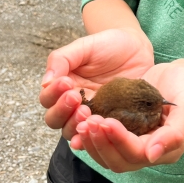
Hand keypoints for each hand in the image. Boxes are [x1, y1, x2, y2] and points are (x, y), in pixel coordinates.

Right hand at [39, 28, 153, 138]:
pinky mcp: (109, 121)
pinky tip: (96, 130)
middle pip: (55, 119)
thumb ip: (62, 59)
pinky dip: (92, 138)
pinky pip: (96, 135)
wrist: (137, 48)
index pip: (47, 98)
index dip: (53, 94)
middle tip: (76, 97)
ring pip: (72, 131)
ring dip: (75, 124)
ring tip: (87, 112)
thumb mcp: (84, 46)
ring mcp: (92, 115)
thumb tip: (45, 82)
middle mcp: (74, 104)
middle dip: (62, 111)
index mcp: (64, 86)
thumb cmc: (108, 45)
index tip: (66, 82)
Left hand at [70, 62, 183, 171]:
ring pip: (108, 155)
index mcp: (165, 150)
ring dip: (93, 142)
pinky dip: (91, 136)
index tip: (106, 120)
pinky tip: (81, 122)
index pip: (137, 153)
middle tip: (89, 121)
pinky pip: (105, 142)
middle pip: (118, 161)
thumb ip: (175, 133)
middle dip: (101, 143)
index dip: (119, 140)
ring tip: (83, 121)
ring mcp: (134, 143)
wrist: (181, 76)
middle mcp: (148, 152)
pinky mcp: (125, 132)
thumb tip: (152, 155)